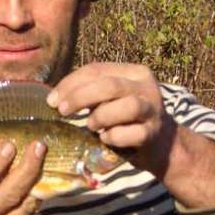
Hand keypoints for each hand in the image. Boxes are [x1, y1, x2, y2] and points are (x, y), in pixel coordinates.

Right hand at [0, 140, 45, 214]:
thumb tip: (4, 144)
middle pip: (9, 194)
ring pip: (24, 205)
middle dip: (27, 168)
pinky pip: (29, 214)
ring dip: (37, 181)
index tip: (10, 145)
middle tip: (39, 146)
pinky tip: (38, 180)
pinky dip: (35, 196)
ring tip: (43, 159)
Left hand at [48, 62, 214, 209]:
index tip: (51, 99)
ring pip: (126, 107)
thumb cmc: (127, 119)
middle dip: (80, 97)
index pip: (96, 69)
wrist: (162, 145)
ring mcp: (153, 110)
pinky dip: (113, 137)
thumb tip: (54, 97)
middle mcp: (146, 86)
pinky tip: (106, 139)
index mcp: (133, 72)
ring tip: (91, 126)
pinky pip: (131, 134)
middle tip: (61, 111)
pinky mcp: (154, 133)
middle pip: (110, 85)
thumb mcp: (111, 98)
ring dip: (101, 117)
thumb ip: (90, 91)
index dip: (70, 83)